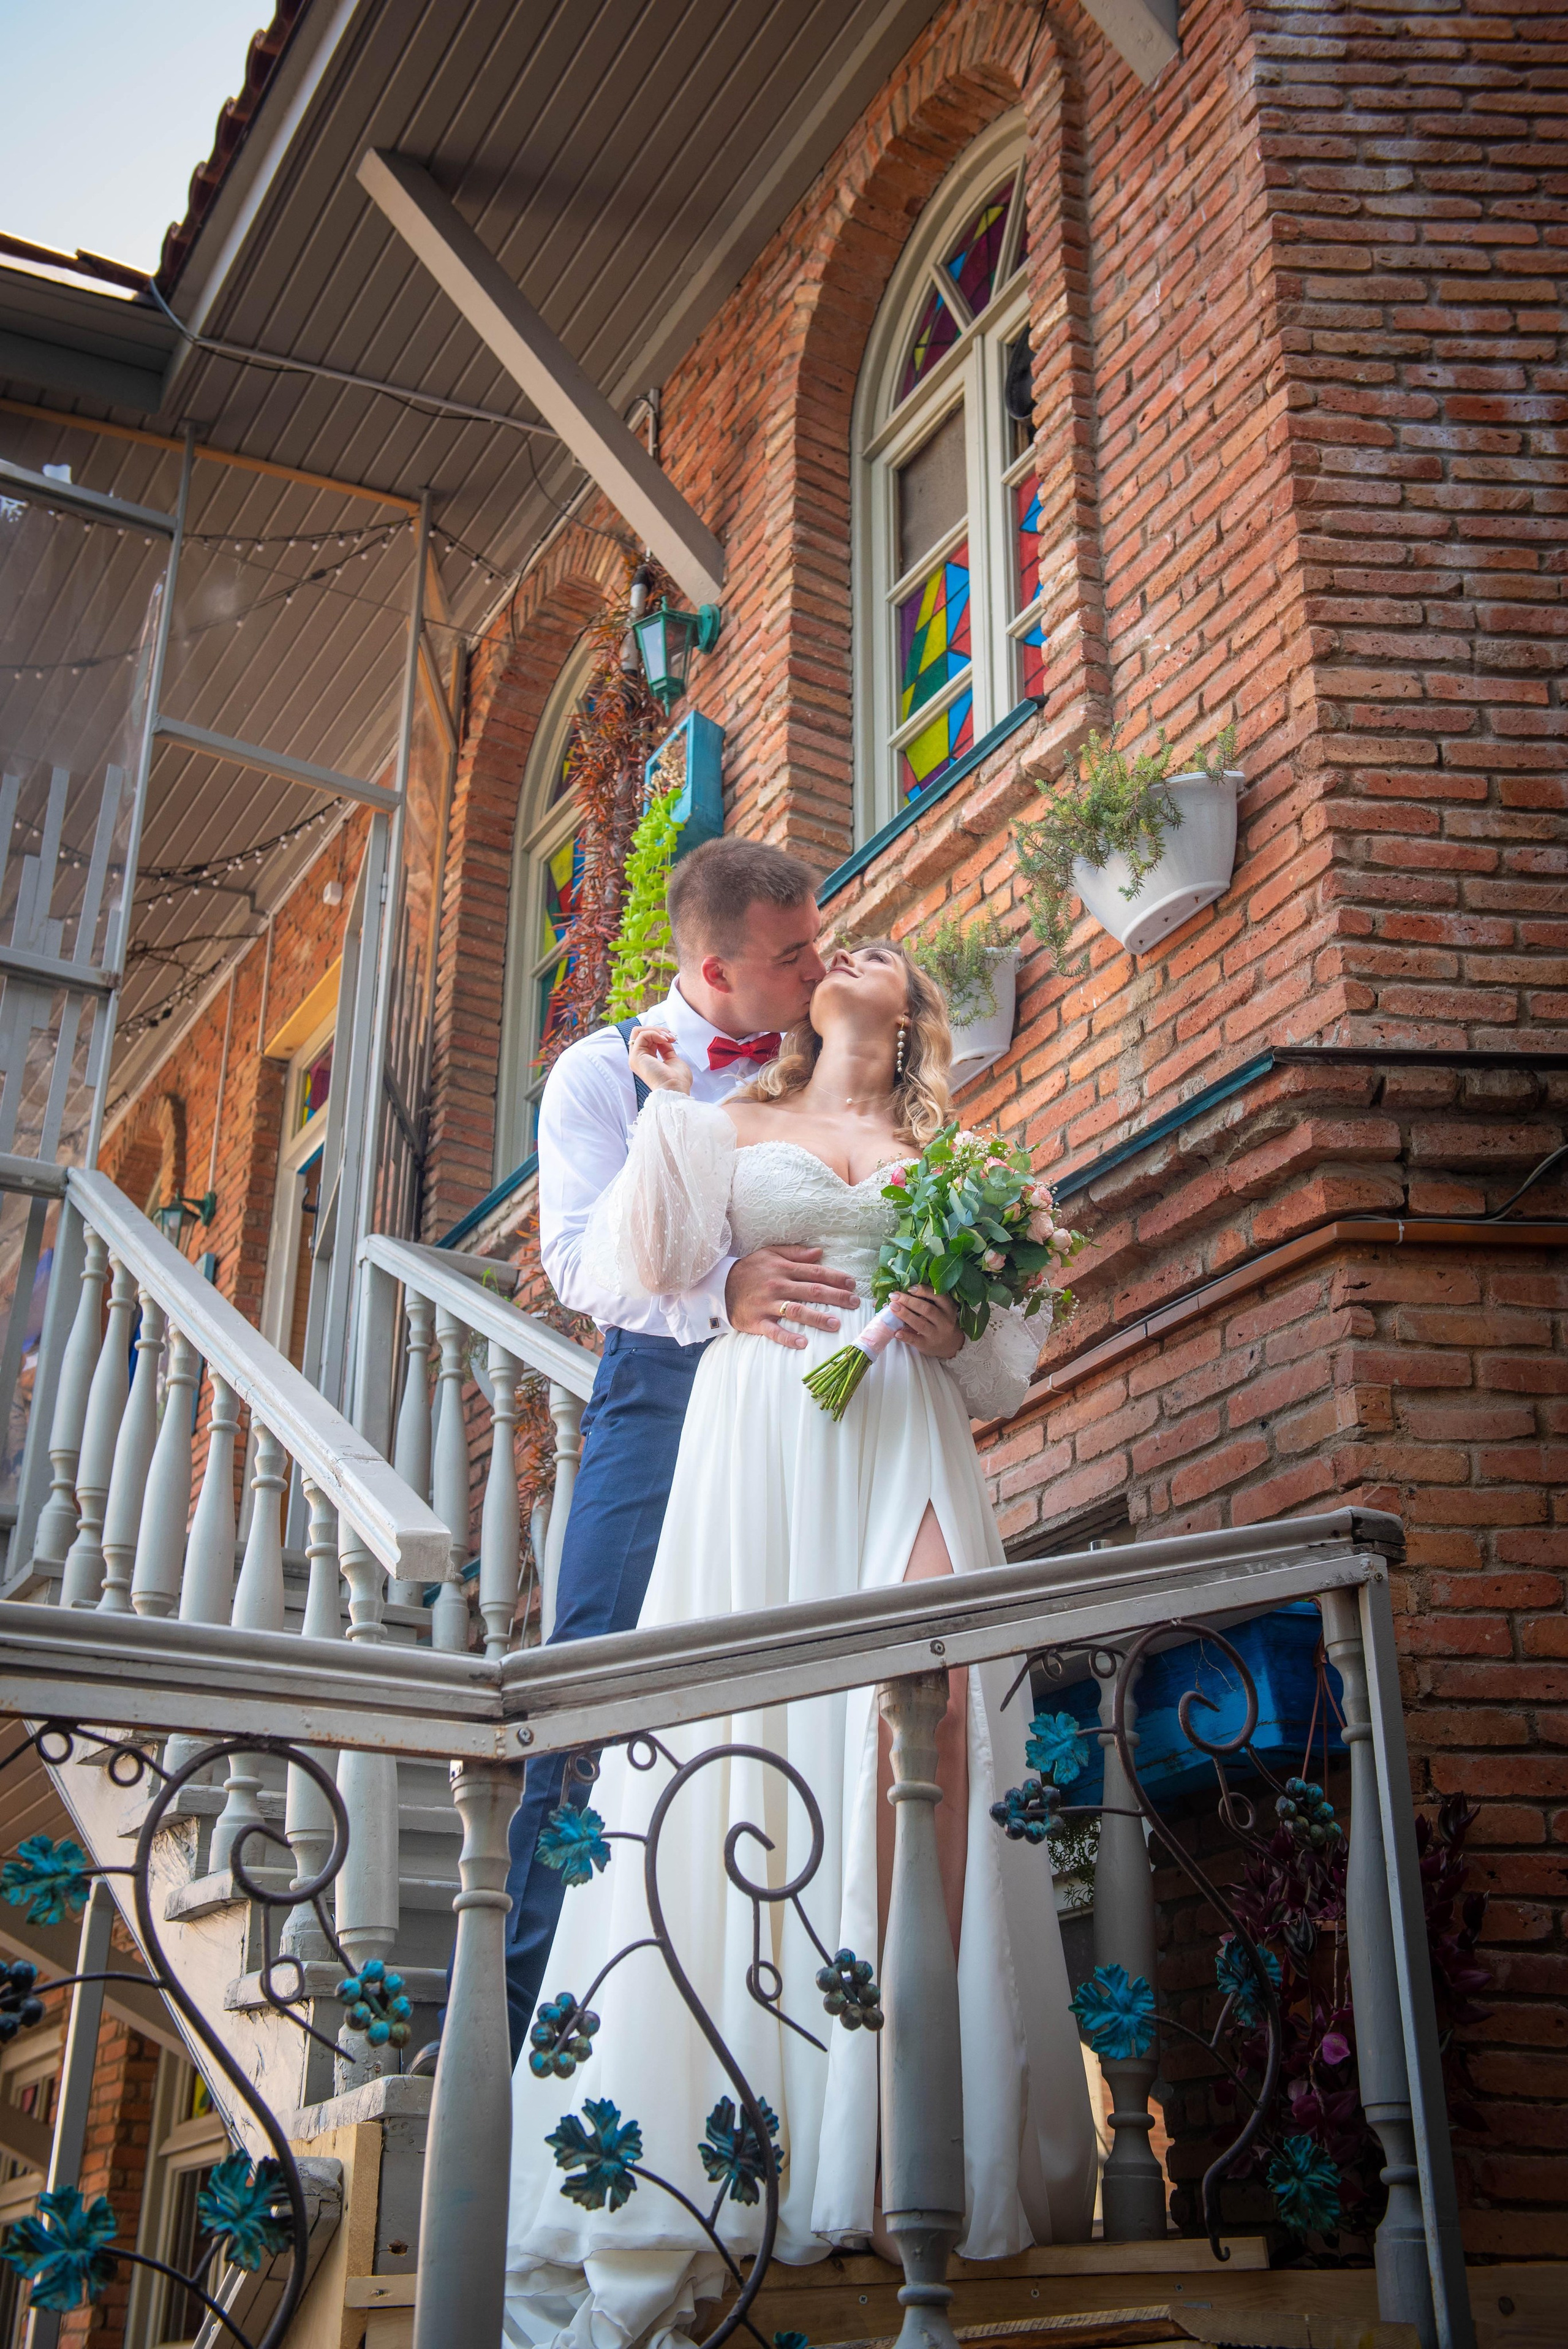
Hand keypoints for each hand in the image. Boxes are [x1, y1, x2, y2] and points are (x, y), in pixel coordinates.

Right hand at [628, 1024, 691, 1094]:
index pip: (646, 1038)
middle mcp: (638, 1058)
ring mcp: (635, 1057)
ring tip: (669, 1038)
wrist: (675, 1089)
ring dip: (657, 1031)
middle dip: (658, 1030)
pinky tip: (665, 1040)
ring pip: (639, 1031)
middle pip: (640, 1033)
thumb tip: (663, 1038)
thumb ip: (666, 1049)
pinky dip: (655, 1034)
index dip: (660, 1034)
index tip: (674, 1038)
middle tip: (671, 1036)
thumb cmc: (677, 1080)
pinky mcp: (636, 1056)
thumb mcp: (672, 1059)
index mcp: (646, 1060)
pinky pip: (642, 1035)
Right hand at [726, 1246, 858, 1349]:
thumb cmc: (750, 1269)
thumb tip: (819, 1252)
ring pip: (797, 1311)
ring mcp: (768, 1304)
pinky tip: (803, 1343)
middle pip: (812, 1291)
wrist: (719, 1286)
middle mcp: (778, 1285)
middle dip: (836, 1297)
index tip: (852, 1284)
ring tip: (836, 1324)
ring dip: (817, 1318)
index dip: (836, 1278)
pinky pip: (774, 1331)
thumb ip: (795, 1253)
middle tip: (854, 1303)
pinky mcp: (757, 1321)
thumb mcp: (770, 1254)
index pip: (815, 1272)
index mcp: (783, 1268)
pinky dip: (788, 1337)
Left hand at [889, 1284, 962, 1360]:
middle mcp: (944, 1321)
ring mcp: (936, 1334)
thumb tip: (904, 1291)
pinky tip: (896, 1331)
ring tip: (892, 1307)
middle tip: (894, 1296)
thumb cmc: (940, 1321)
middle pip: (927, 1309)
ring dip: (905, 1315)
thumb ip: (927, 1299)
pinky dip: (905, 1336)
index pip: (939, 1297)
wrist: (950, 1344)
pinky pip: (915, 1340)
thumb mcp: (941, 1309)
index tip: (909, 1288)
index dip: (924, 1291)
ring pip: (920, 1324)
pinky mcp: (927, 1345)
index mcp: (948, 1308)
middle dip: (909, 1301)